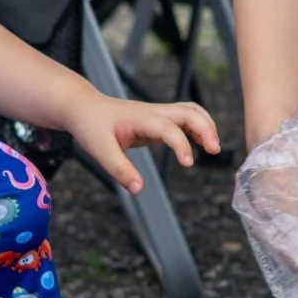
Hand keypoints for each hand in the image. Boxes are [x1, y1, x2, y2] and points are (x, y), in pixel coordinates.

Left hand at [62, 91, 218, 194]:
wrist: (83, 108)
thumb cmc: (91, 126)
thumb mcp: (100, 150)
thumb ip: (120, 170)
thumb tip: (138, 190)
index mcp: (141, 118)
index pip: (169, 127)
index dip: (182, 144)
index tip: (188, 164)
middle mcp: (153, 112)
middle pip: (189, 111)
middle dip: (206, 128)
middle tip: (214, 150)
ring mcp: (156, 114)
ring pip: (190, 111)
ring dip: (205, 125)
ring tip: (212, 148)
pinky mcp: (156, 120)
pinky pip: (183, 119)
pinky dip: (197, 129)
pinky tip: (199, 145)